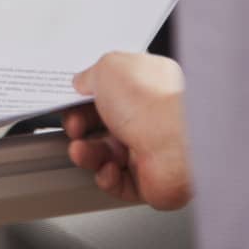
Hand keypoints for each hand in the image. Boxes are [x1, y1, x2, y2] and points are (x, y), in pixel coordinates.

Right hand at [62, 52, 191, 210]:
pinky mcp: (151, 179)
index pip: (108, 91)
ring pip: (107, 154)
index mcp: (145, 82)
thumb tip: (81, 82)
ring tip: (81, 152)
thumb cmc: (151, 101)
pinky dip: (107, 177)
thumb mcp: (108, 68)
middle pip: (103, 124)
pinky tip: (107, 169)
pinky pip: (118, 181)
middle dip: (81, 128)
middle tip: (74, 128)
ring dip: (88, 154)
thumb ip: (90, 74)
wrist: (178, 144)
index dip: (84, 99)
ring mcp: (150, 148)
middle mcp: (150, 115)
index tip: (69, 103)